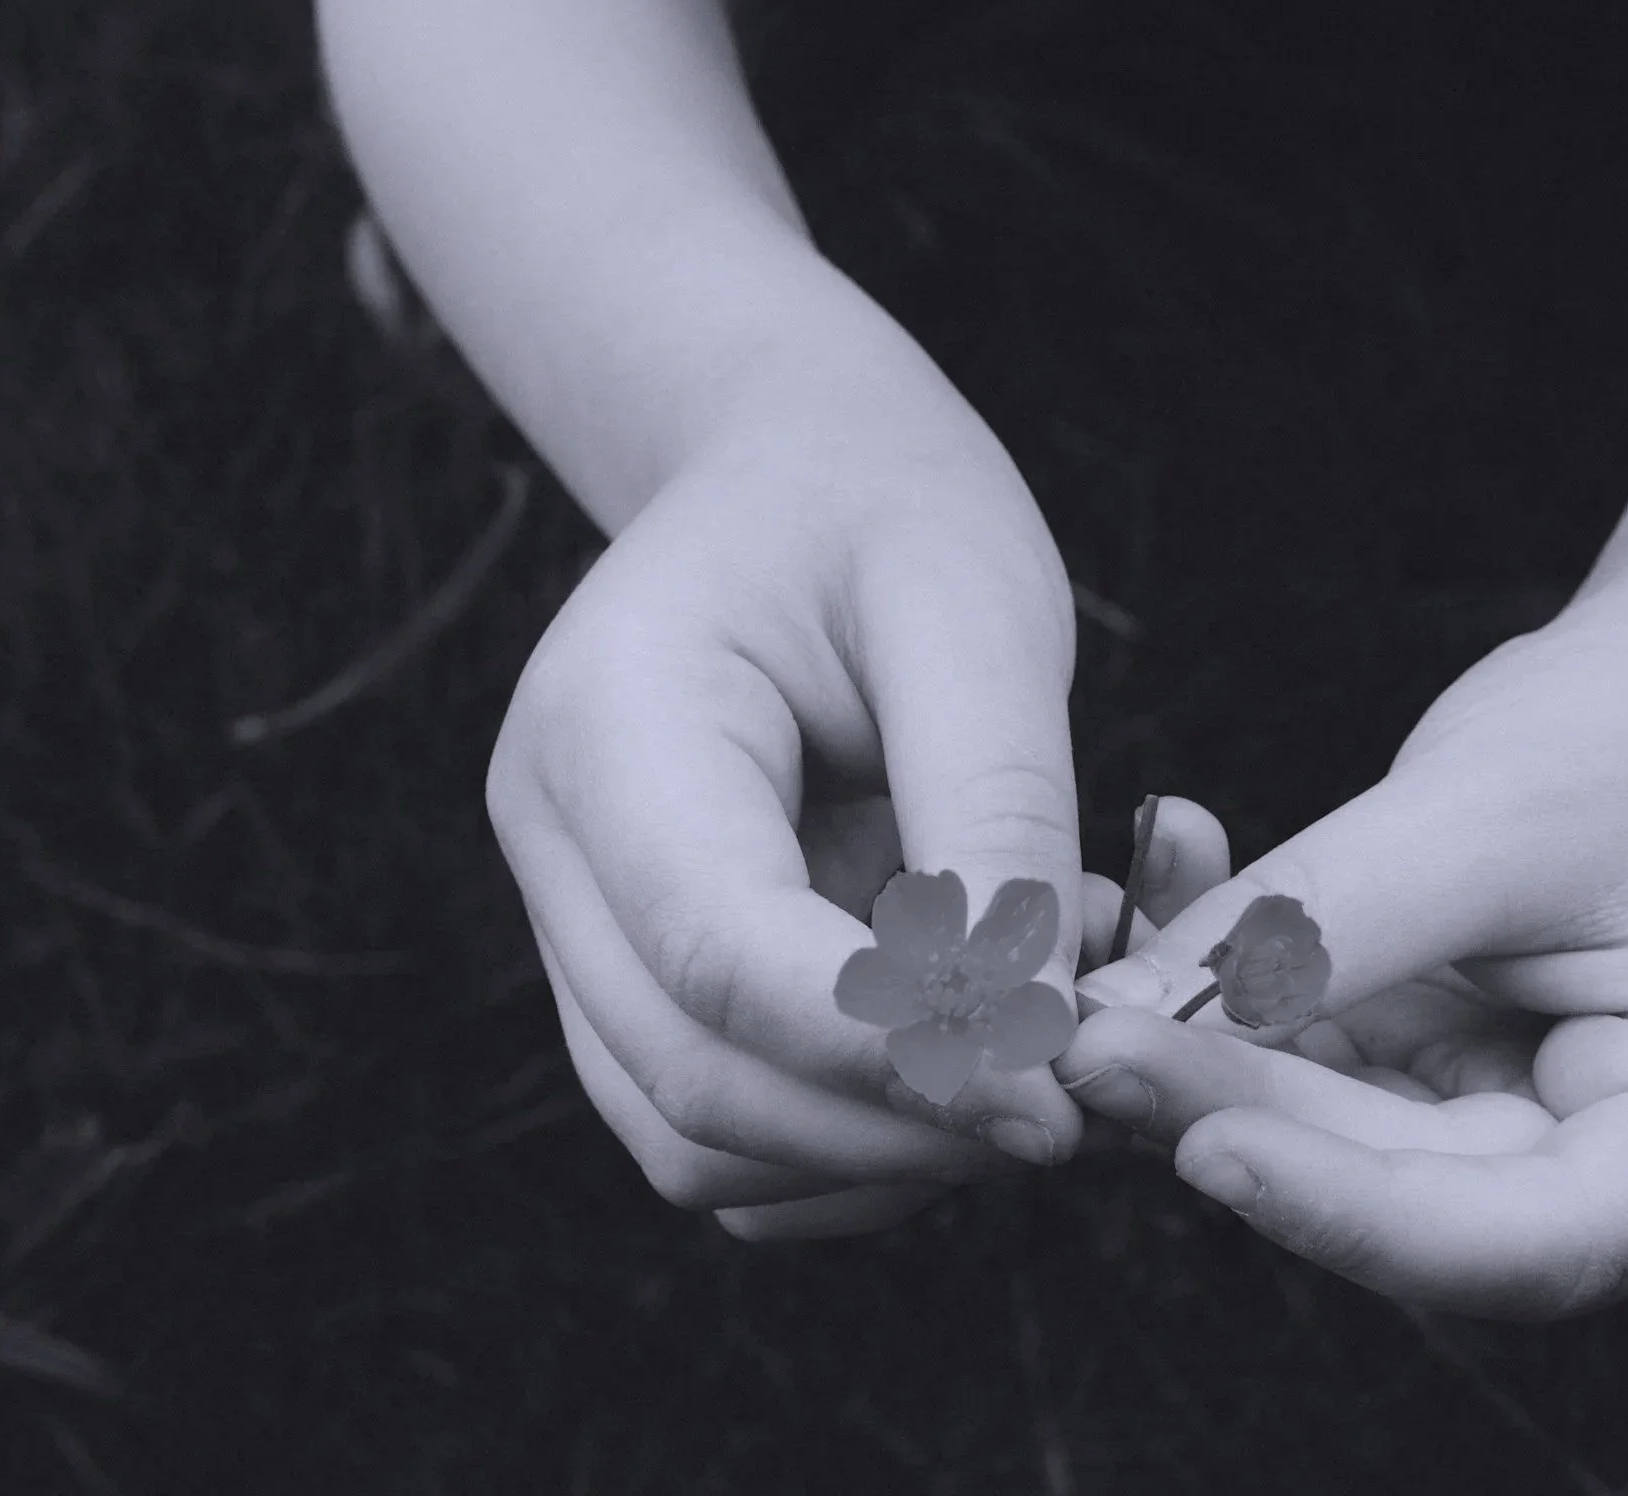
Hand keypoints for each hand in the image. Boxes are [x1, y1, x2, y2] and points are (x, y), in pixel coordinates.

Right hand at [487, 398, 1091, 1240]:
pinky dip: (846, 1146)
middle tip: (1076, 1102)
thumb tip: (1031, 1034)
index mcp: (609, 721)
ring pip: (694, 1139)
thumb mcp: (975, 615)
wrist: (790, 475)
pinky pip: (716, 1132)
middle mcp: (551, 838)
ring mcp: (571, 920)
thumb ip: (995, 815)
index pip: (719, 952)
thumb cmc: (886, 514)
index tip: (1057, 1086)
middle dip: (898, 1125)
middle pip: (694, 1079)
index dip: (889, 1048)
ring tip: (1029, 1060)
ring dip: (878, 1152)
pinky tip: (957, 1064)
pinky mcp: (624, 978)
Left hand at [1059, 571, 1627, 1316]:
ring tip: (1086, 970)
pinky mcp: (1458, 1101)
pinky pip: (1320, 1080)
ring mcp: (1550, 1152)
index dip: (1349, 1210)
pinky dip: (1234, 1003)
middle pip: (1411, 1202)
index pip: (1525, 1242)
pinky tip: (1153, 898)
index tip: (1198, 1141)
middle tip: (1081, 1038)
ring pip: (1339, 1149)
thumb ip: (1315, 928)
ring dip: (1207, 1055)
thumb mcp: (1489, 810)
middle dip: (1235, 1112)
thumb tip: (1110, 1024)